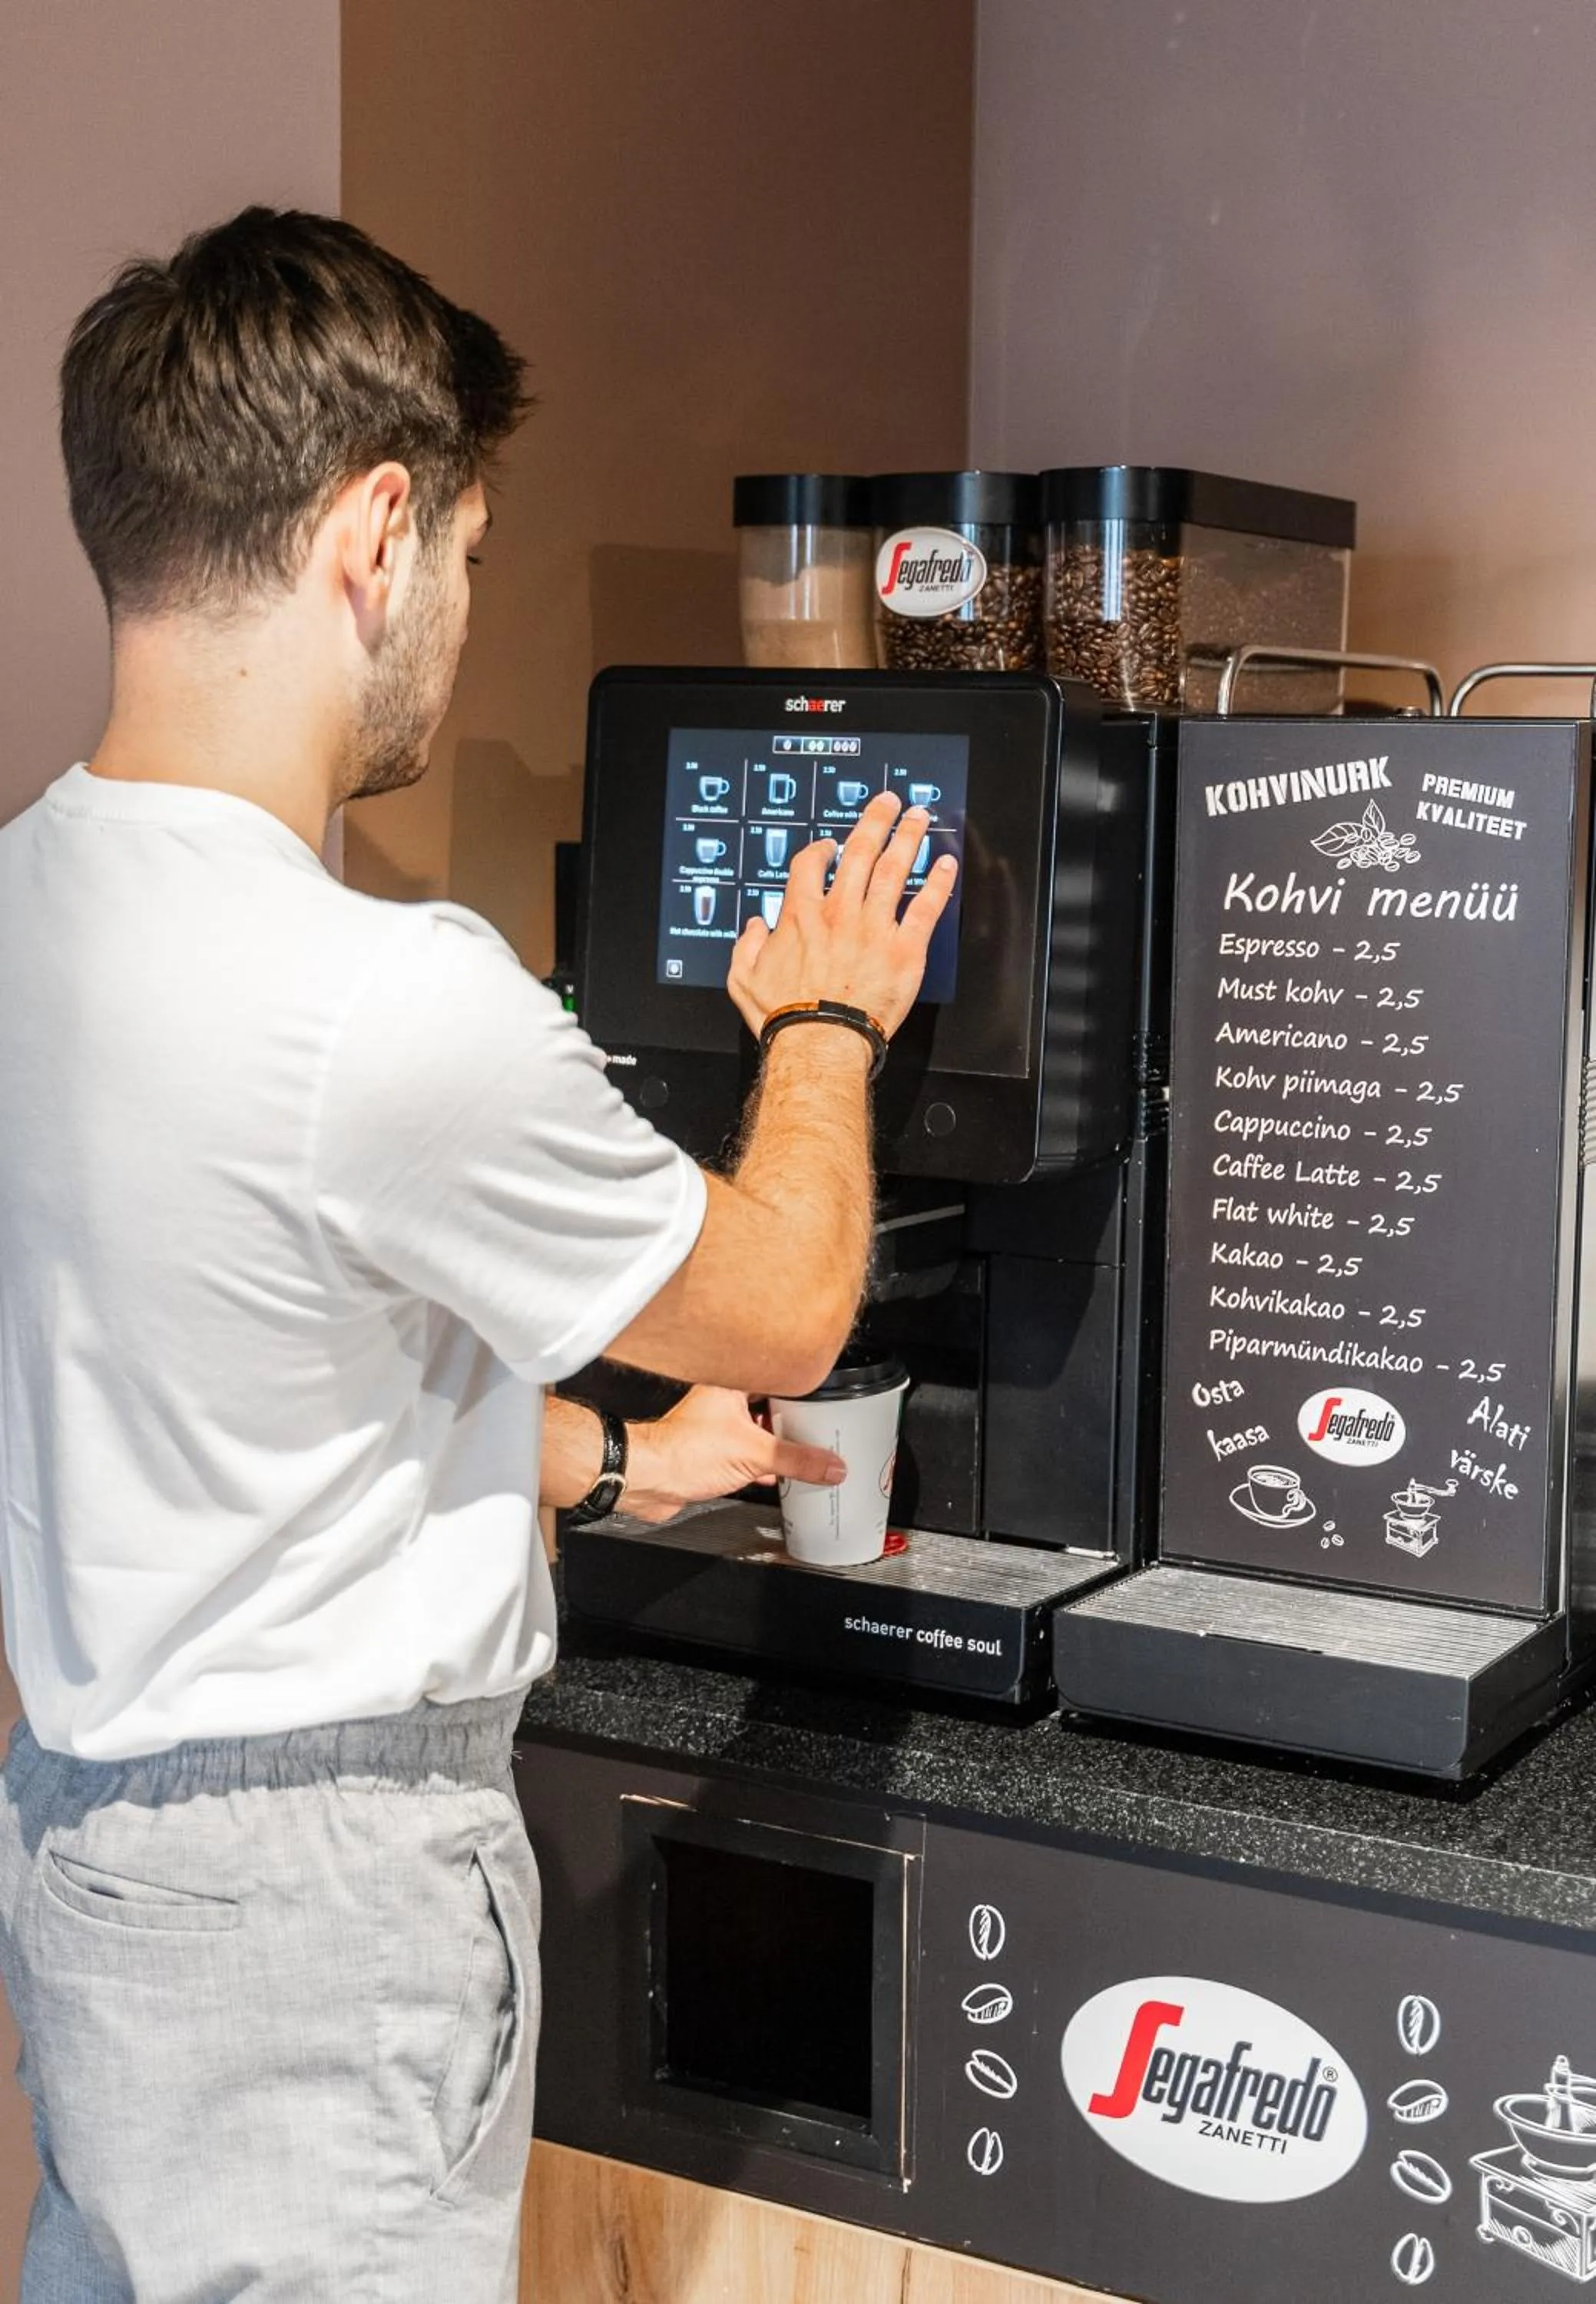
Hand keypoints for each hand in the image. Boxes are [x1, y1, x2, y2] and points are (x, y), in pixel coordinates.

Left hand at [622, 1386, 843, 1524]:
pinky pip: (749, 1453)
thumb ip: (797, 1460)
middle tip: (819, 1425)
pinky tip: (779, 1473)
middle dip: (793, 1418)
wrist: (649, 1479)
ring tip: (805, 1449)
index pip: (776, 1374)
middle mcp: (724, 1401)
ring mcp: (718, 1427)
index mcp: (732, 1385)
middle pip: (770, 1404)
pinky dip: (765, 1462)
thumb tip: (830, 1464)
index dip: (801, 1383)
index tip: (824, 1393)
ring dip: (779, 1442)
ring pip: (759, 1430)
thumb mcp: (754, 1454)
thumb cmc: (682, 1452)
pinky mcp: (714, 1452)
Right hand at [726, 791, 957, 1040]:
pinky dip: (937, 884)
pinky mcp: (904, 950)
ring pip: (893, 870)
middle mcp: (839, 913)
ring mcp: (874, 928)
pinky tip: (946, 865)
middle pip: (859, 852)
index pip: (809, 864)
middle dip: (876, 821)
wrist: (819, 1043)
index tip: (829, 845)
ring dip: (908, 838)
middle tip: (888, 802)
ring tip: (919, 816)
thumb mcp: (744, 978)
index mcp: (801, 916)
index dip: (820, 849)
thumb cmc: (785, 1016)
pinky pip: (925, 909)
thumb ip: (745, 946)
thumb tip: (753, 928)